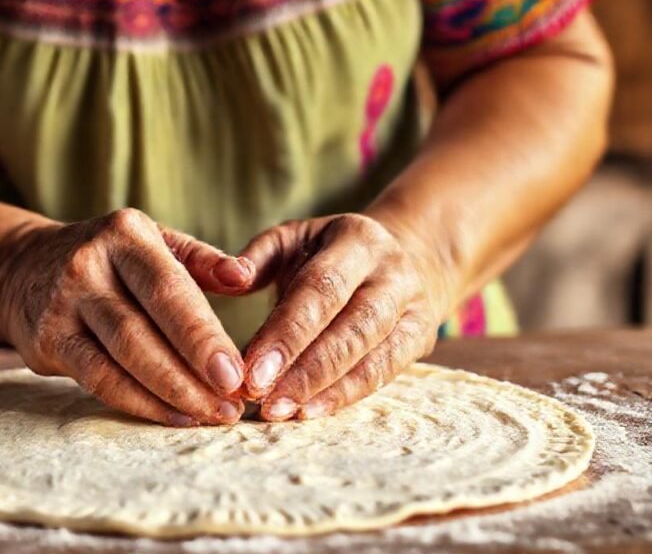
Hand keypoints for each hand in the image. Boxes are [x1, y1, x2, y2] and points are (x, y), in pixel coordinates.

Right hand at [0, 208, 255, 425]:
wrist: (23, 266)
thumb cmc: (109, 258)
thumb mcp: (153, 241)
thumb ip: (200, 260)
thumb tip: (244, 278)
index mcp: (124, 235)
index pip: (169, 290)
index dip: (202, 336)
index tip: (237, 374)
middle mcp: (87, 267)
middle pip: (141, 331)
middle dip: (189, 374)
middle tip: (231, 406)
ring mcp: (62, 306)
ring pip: (118, 361)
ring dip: (168, 396)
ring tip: (209, 416)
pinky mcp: (46, 342)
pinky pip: (97, 380)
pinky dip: (137, 403)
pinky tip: (173, 416)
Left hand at [235, 213, 454, 420]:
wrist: (405, 257)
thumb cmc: (329, 253)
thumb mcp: (294, 239)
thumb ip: (258, 256)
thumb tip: (231, 277)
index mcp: (358, 240)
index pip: (321, 289)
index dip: (287, 332)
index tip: (251, 368)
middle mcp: (392, 272)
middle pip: (351, 327)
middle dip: (304, 368)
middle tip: (261, 397)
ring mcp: (412, 307)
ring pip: (372, 355)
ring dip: (322, 390)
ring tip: (279, 411)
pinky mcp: (420, 338)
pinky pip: (384, 374)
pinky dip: (345, 396)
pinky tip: (309, 412)